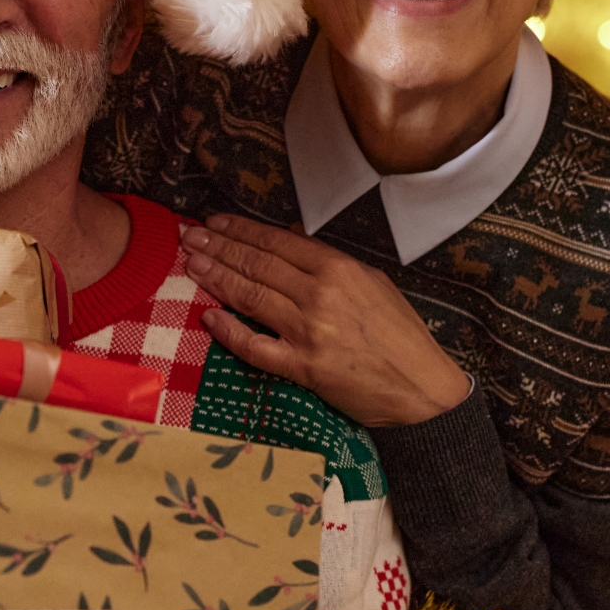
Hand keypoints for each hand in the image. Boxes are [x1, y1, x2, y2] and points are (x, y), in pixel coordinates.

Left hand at [181, 214, 471, 428]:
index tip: (215, 222)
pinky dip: (229, 331)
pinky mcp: (302, 367)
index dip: (242, 230)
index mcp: (339, 269)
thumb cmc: (400, 334)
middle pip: (257, 265)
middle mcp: (319, 295)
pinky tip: (208, 316)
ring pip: (250, 297)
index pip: (278, 242)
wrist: (421, 387)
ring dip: (216, 278)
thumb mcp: (373, 282)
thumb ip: (331, 262)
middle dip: (219, 248)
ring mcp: (308, 331)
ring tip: (191, 264)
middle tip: (188, 236)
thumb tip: (292, 239)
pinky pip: (255, 346)